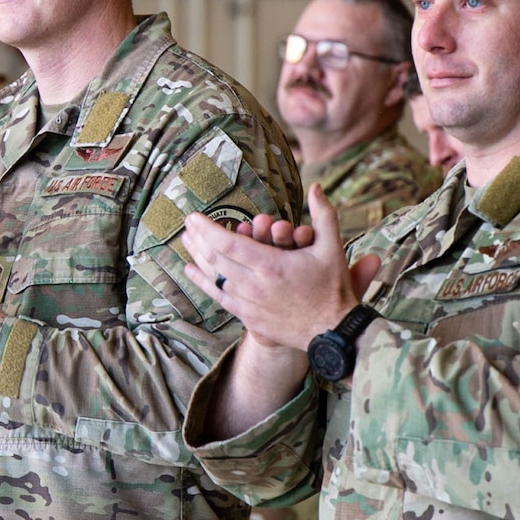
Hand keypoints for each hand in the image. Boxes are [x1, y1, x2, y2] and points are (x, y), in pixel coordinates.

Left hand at [181, 184, 380, 352]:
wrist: (331, 331)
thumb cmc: (332, 288)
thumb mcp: (332, 248)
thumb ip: (323, 215)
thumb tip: (316, 187)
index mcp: (270, 265)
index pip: (228, 243)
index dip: (207, 229)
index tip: (194, 217)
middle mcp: (253, 284)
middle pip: (215, 258)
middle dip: (198, 239)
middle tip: (186, 224)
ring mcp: (247, 302)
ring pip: (213, 277)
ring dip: (197, 256)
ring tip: (186, 241)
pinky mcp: (246, 316)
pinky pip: (218, 296)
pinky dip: (202, 281)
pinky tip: (191, 270)